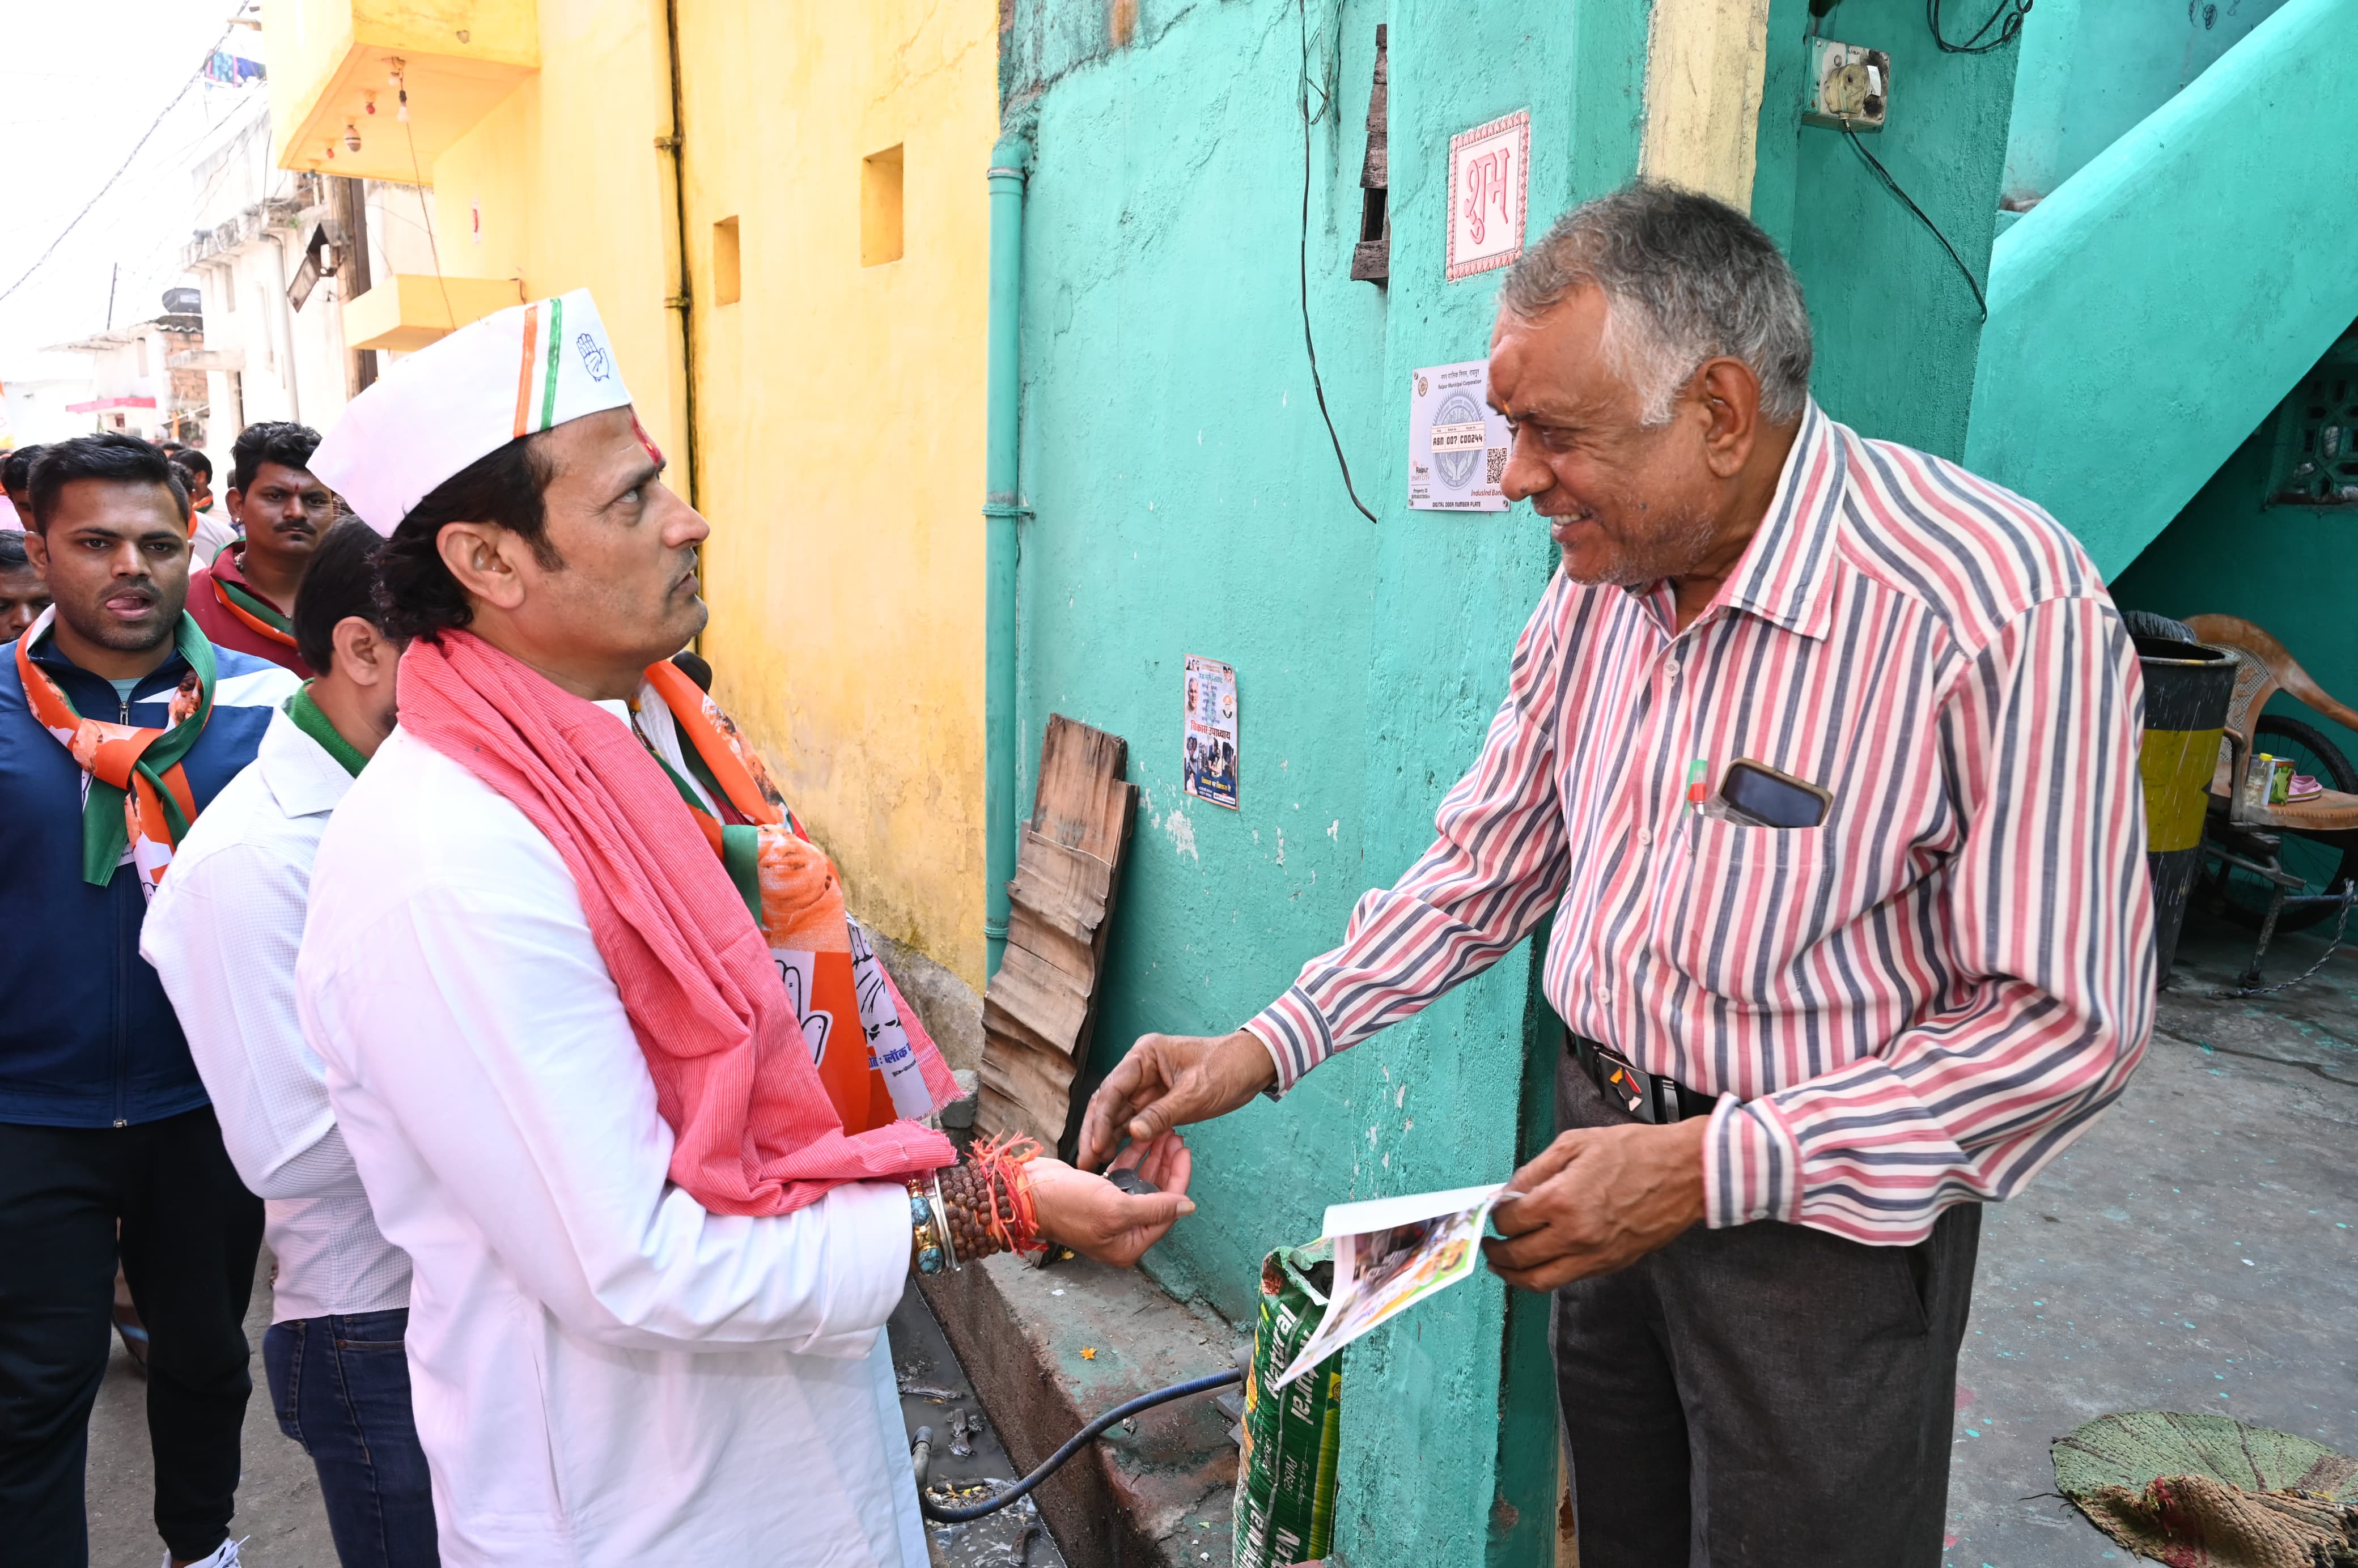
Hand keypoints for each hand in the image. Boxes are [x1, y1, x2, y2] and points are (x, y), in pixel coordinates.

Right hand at [1025, 1130, 1196, 1267]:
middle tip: (1175, 1137)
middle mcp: (1122, 1231)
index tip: (1184, 1151)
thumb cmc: (1067, 1205)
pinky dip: (1132, 1158)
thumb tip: (1188, 1207)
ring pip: (1141, 1182)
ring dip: (1151, 1158)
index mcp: (1129, 1245)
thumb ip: (1155, 1208)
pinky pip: (1123, 1176)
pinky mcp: (1098, 1194)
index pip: (1166, 1211)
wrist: (1025, 1192)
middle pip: (1156, 1195)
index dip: (1178, 1179)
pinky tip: (1140, 1139)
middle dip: (1166, 1165)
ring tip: (1162, 1132)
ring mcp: (1109, 1212)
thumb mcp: (1117, 1208)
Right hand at [1075, 1030, 1278, 1170]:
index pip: (1113, 1088)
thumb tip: (1132, 1133)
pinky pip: (1135, 1121)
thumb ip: (1162, 1113)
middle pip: (1108, 1102)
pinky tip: (1115, 1158)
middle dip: (1096, 1132)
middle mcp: (1139, 1068)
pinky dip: (1125, 1138)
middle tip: (1085, 1161)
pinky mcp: (1156, 1101)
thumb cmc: (1227, 1069)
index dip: (1100, 1119)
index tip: (1094, 1145)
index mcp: (1144, 1055)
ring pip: (1118, 1114)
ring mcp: (1146, 1085)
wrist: (1253, 1066)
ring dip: (1106, 1138)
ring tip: (1095, 1165)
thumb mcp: (1195, 1094)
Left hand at [1481, 1120, 1708, 1291]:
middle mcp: (1573, 1235)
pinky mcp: (1610, 1265)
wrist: (1685, 1173)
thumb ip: (1534, 1171)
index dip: (1494, 1216)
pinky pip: (1566, 1279)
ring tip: (1502, 1264)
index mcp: (1561, 1200)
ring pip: (1539, 1280)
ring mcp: (1593, 1256)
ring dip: (1513, 1275)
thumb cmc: (1633, 1151)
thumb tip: (1507, 1193)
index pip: (1509, 1220)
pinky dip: (1544, 1275)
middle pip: (1518, 1256)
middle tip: (1486, 1242)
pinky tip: (1537, 1261)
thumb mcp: (1575, 1143)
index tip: (1492, 1211)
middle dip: (1495, 1251)